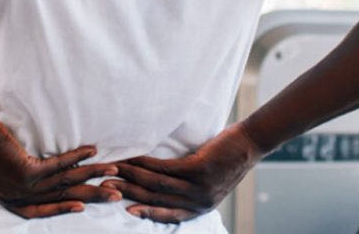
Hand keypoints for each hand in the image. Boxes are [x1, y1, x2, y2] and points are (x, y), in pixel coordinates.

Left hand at [0, 115, 121, 218]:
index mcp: (11, 200)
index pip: (44, 210)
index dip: (66, 207)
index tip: (84, 206)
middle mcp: (19, 198)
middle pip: (63, 198)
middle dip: (92, 195)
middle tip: (115, 193)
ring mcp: (24, 187)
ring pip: (66, 182)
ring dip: (92, 175)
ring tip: (112, 169)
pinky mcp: (27, 172)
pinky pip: (59, 166)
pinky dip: (77, 157)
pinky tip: (91, 151)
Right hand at [101, 123, 264, 223]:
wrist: (251, 143)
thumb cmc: (227, 159)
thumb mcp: (207, 181)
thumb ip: (187, 187)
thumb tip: (160, 183)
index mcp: (200, 208)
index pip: (167, 214)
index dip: (144, 212)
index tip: (123, 210)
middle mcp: (199, 202)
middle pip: (156, 200)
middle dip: (129, 193)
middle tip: (107, 186)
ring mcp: (199, 187)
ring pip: (158, 185)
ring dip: (132, 176)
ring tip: (114, 170)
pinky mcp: (199, 170)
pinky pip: (166, 169)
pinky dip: (146, 164)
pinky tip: (133, 158)